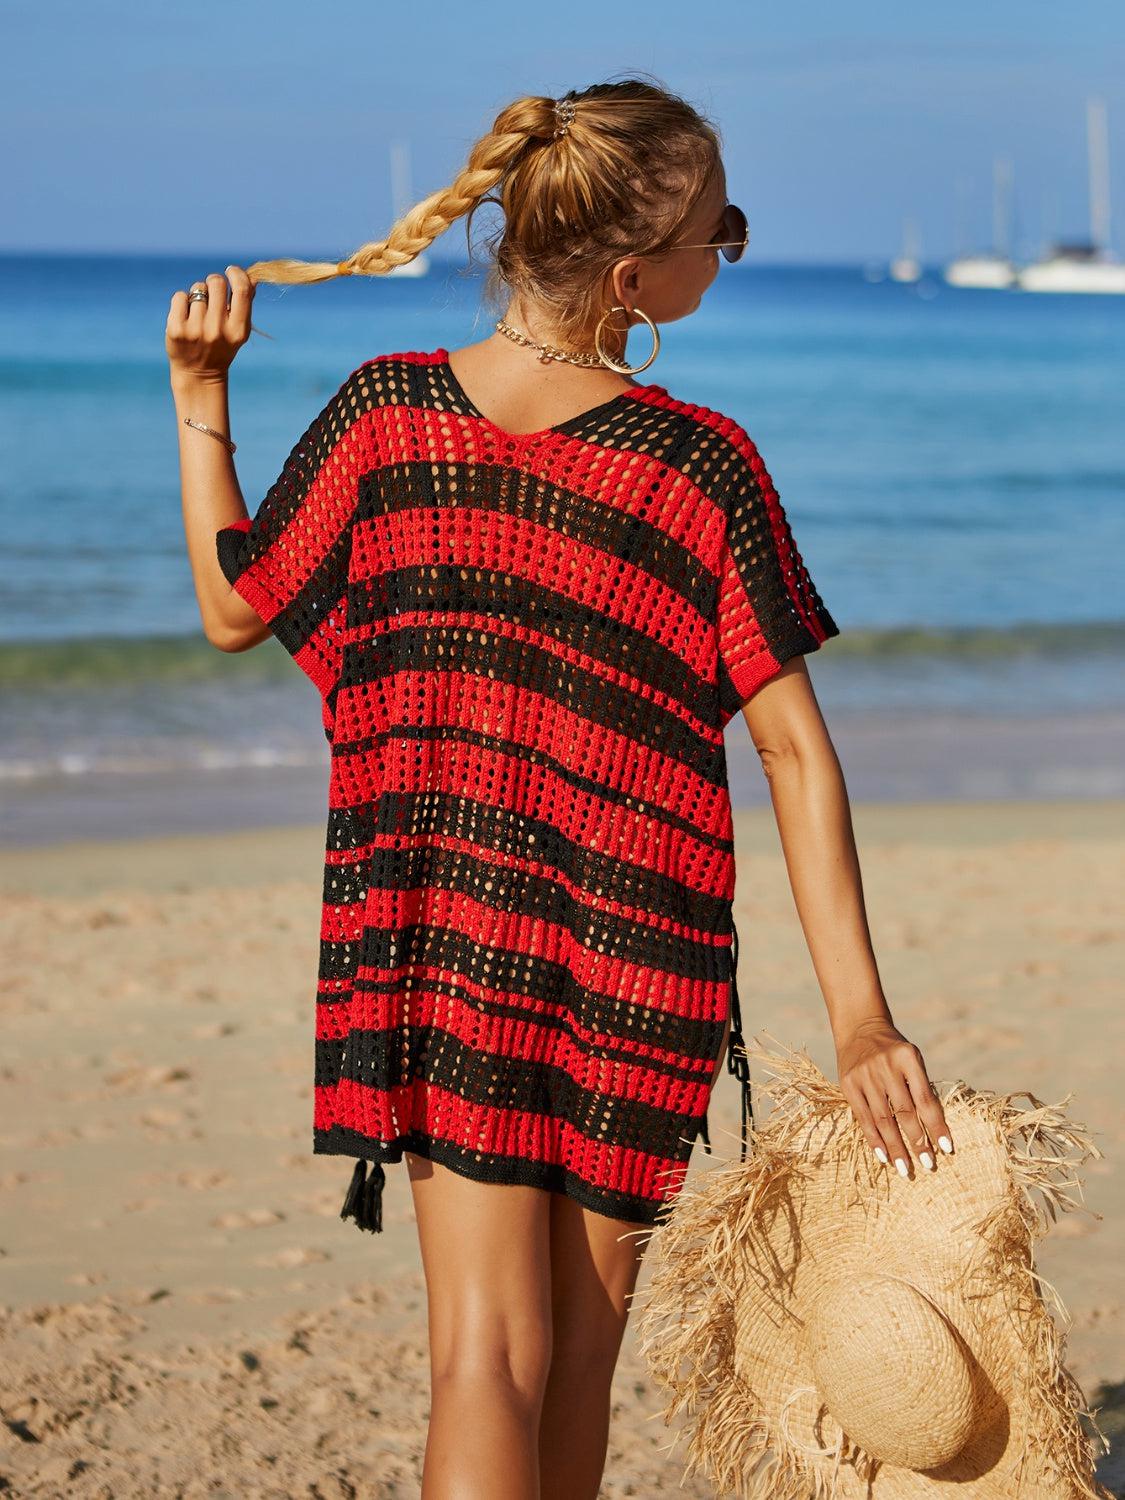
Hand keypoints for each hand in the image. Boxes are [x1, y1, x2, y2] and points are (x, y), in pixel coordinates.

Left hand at [166, 266, 254, 385]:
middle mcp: (217, 330)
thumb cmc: (222, 346)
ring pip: (197, 288)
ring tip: (199, 312)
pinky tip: (186, 316)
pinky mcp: (176, 329)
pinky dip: (183, 301)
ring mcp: (196, 330)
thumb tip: (253, 277)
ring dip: (198, 295)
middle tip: (213, 294)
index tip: (231, 271)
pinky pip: (180, 296)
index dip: (236, 274)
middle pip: (217, 283)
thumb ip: (246, 304)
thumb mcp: (238, 330)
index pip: (242, 290)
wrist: (199, 374)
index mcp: (238, 330)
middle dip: (214, 282)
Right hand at [835, 1017, 952, 1177]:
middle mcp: (886, 1066)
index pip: (926, 1099)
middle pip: (904, 1112)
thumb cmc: (894, 1051)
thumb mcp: (911, 1059)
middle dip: (918, 1142)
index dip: (937, 1126)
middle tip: (928, 1165)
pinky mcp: (848, 1084)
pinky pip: (863, 1117)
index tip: (947, 1149)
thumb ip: (920, 1088)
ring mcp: (865, 1075)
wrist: (860, 1028)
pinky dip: (874, 1139)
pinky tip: (884, 1157)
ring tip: (906, 1169)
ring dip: (896, 1147)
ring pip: (883, 1119)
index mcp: (908, 1058)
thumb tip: (932, 1130)